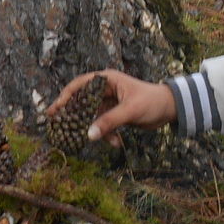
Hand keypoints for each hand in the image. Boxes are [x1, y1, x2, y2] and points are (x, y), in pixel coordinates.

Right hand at [47, 69, 176, 146]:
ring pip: (93, 118)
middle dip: (76, 118)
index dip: (65, 97)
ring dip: (97, 130)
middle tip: (61, 129)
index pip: (79, 85)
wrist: (170, 109)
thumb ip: (109, 122)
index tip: (54, 111)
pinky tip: (117, 143)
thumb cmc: (152, 102)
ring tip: (104, 140)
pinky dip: (108, 135)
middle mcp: (104, 90)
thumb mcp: (130, 111)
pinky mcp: (114, 115)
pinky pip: (103, 126)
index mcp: (106, 80)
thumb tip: (89, 135)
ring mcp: (109, 103)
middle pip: (82, 103)